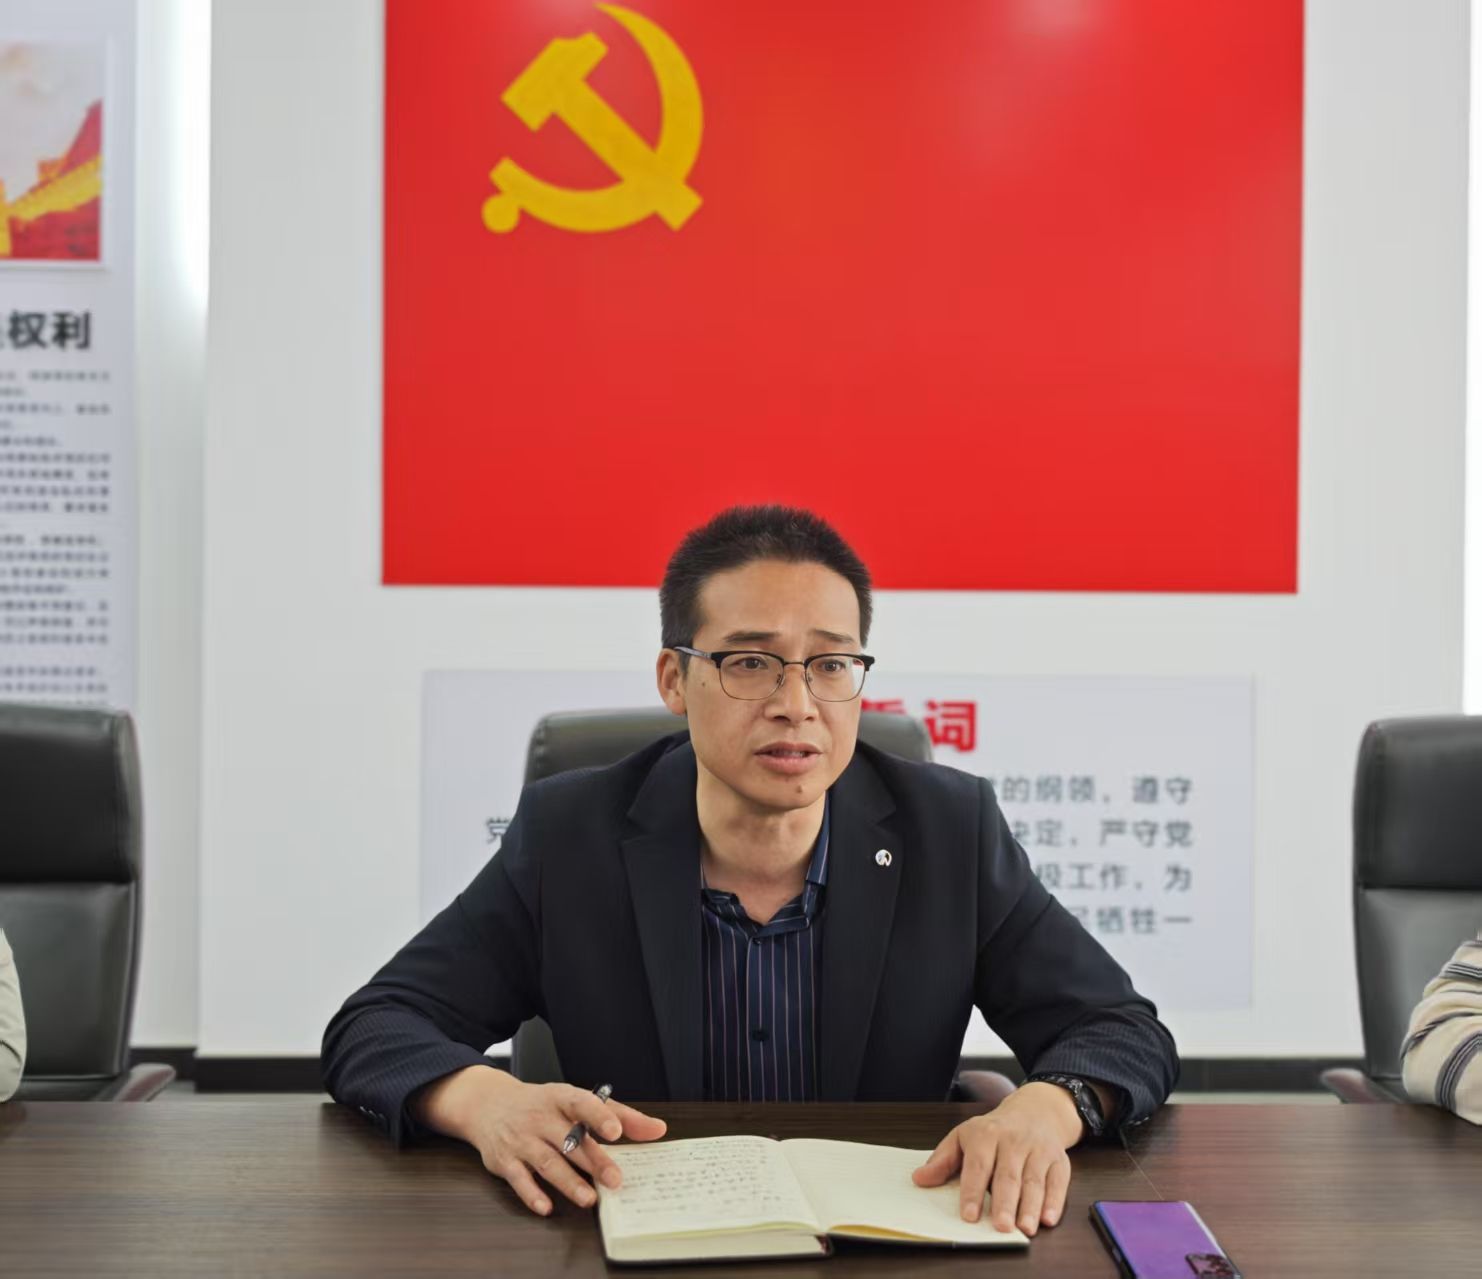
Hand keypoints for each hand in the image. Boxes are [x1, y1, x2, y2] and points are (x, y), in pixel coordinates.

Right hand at [415, 1067, 666, 1215]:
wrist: (489, 1104)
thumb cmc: (543, 1105)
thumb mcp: (577, 1101)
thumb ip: (619, 1115)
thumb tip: (658, 1129)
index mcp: (561, 1098)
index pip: (581, 1103)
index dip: (599, 1116)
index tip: (616, 1131)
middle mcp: (540, 1117)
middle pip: (568, 1140)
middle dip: (592, 1161)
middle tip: (615, 1180)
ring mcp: (522, 1139)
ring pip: (546, 1162)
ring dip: (567, 1182)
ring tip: (589, 1199)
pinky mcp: (505, 1161)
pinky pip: (518, 1179)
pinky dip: (531, 1194)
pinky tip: (546, 1207)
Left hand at [911, 1082, 1082, 1235]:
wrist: (1035, 1111)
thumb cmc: (994, 1130)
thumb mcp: (964, 1136)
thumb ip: (943, 1160)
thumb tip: (919, 1179)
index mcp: (986, 1134)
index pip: (978, 1165)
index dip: (973, 1191)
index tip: (968, 1215)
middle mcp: (1013, 1141)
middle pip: (1008, 1175)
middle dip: (1005, 1203)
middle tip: (1001, 1227)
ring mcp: (1038, 1150)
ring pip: (1034, 1180)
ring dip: (1031, 1206)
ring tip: (1025, 1229)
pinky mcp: (1059, 1160)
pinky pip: (1058, 1181)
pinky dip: (1055, 1201)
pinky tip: (1048, 1218)